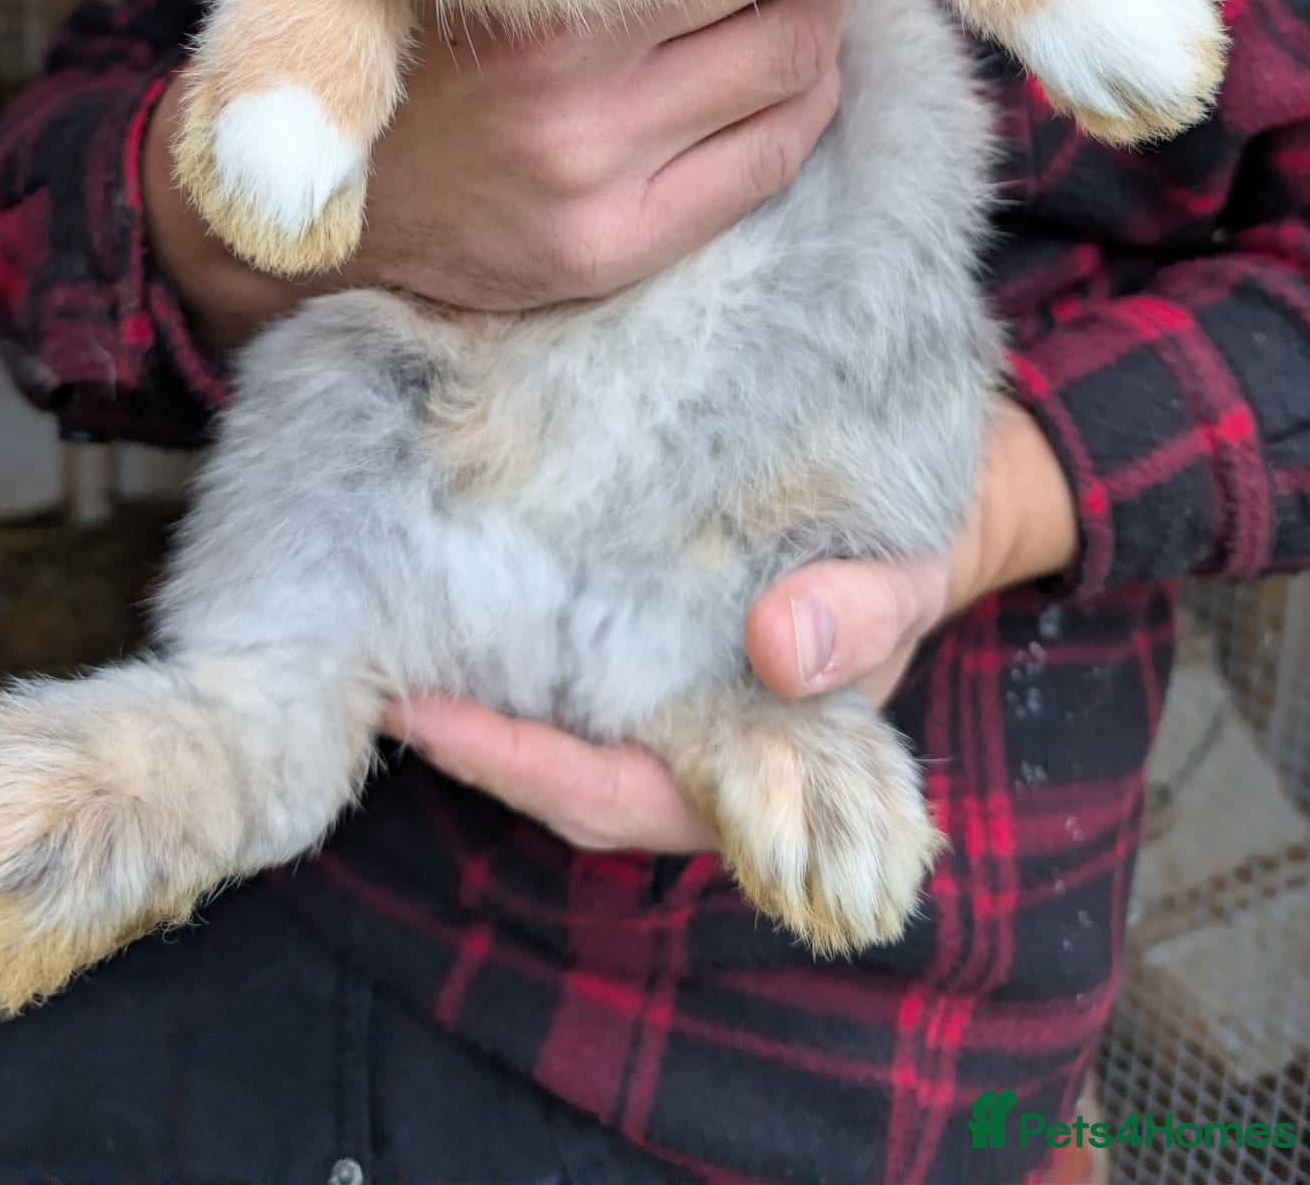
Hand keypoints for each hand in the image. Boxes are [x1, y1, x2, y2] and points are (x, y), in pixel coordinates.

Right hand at [144, 0, 847, 348]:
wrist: (299, 216)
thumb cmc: (392, 60)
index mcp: (527, 3)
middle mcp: (567, 98)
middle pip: (784, 7)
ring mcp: (596, 184)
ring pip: (793, 85)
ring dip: (819, 39)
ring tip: (801, 11)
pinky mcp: (610, 251)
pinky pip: (764, 167)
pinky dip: (799, 114)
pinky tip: (786, 89)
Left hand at [381, 400, 1078, 850]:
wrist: (941, 511)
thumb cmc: (919, 556)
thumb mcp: (908, 580)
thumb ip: (859, 614)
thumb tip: (781, 647)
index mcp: (750, 763)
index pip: (612, 796)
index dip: (520, 767)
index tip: (430, 716)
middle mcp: (690, 747)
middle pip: (554, 775)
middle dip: (463, 735)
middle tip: (368, 670)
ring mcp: (666, 701)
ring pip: (550, 727)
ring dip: (470, 692)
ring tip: (382, 625)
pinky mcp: (647, 642)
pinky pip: (565, 670)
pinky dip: (507, 646)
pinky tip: (448, 581)